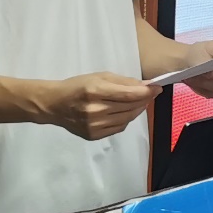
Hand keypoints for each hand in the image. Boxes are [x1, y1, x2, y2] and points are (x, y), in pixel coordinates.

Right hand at [40, 72, 158, 140]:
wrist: (54, 104)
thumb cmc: (78, 86)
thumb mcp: (100, 76)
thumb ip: (123, 81)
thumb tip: (146, 86)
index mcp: (96, 91)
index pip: (129, 94)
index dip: (147, 92)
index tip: (157, 88)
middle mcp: (96, 110)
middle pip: (131, 107)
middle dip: (144, 99)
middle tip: (150, 93)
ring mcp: (94, 125)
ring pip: (127, 119)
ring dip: (137, 110)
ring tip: (139, 102)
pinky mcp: (94, 135)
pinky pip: (119, 128)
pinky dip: (126, 119)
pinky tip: (124, 112)